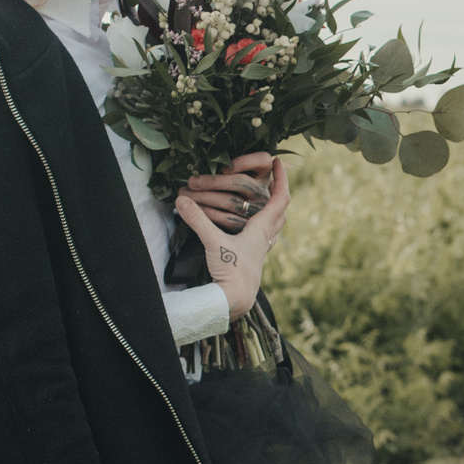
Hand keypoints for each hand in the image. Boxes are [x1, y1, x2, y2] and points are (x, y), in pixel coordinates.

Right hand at [175, 158, 288, 319]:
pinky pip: (265, 239)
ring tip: (267, 200)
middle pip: (282, 211)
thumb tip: (181, 200)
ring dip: (274, 211)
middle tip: (275, 178)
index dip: (282, 179)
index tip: (279, 162)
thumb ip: (197, 220)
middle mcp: (266, 238)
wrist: (235, 302)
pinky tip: (255, 231)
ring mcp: (261, 251)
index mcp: (261, 229)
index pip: (280, 198)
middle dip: (280, 192)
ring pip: (276, 226)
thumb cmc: (231, 273)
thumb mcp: (212, 243)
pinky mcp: (253, 261)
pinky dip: (264, 228)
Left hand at [182, 152, 274, 231]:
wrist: (234, 231)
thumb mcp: (233, 174)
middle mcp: (263, 192)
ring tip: (184, 194)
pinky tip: (192, 209)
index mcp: (263, 174)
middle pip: (241, 183)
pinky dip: (207, 213)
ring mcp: (257, 210)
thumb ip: (222, 165)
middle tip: (191, 182)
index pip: (263, 160)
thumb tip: (194, 162)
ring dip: (204, 197)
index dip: (245, 161)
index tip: (224, 167)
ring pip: (231, 201)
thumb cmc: (227, 189)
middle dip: (213, 181)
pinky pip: (227, 219)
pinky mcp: (247, 227)